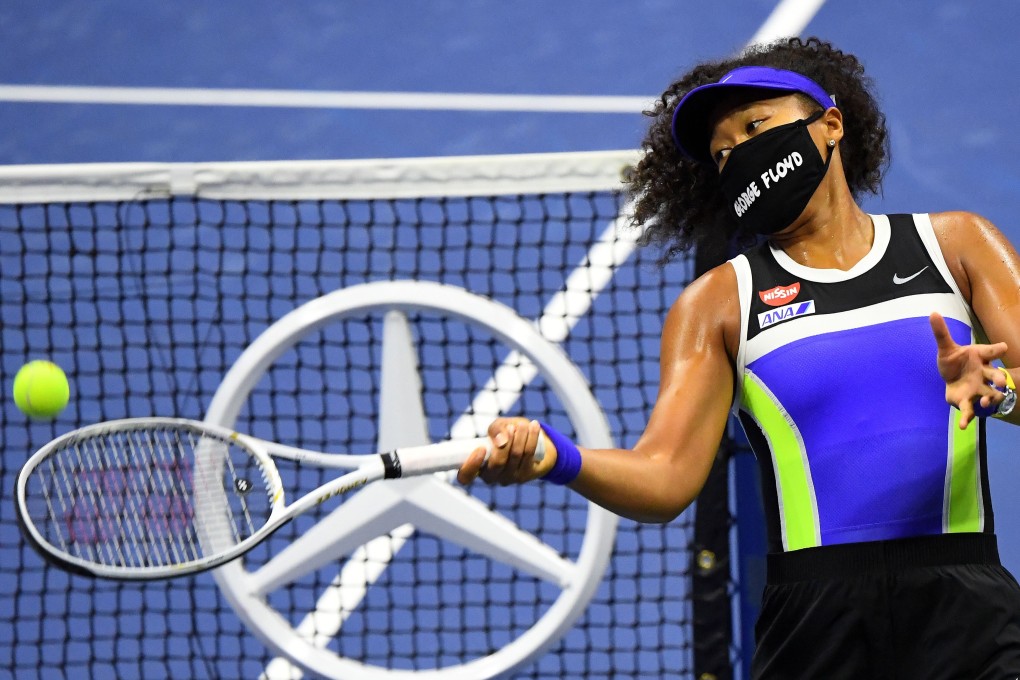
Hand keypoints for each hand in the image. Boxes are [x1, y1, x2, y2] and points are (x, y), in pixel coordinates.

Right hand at [456, 417, 556, 485]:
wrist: (535, 447)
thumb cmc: (508, 436)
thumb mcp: (498, 428)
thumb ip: (495, 429)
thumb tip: (501, 440)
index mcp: (476, 467)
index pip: (465, 477)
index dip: (470, 466)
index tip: (481, 448)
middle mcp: (491, 477)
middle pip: (496, 463)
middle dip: (505, 443)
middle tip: (511, 428)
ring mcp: (508, 478)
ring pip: (514, 456)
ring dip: (520, 436)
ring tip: (523, 424)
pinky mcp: (525, 475)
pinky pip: (528, 454)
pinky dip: (531, 438)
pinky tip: (534, 426)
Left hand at [929, 312, 1008, 428]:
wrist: (952, 380)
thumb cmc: (955, 362)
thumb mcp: (946, 348)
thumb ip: (941, 333)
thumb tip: (933, 312)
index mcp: (980, 358)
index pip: (990, 352)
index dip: (996, 350)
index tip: (1003, 348)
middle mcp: (983, 374)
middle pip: (995, 376)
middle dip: (999, 378)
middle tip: (1002, 382)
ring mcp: (978, 389)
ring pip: (989, 394)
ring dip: (990, 398)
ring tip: (987, 402)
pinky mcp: (968, 401)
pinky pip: (970, 411)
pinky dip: (966, 418)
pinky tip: (962, 426)